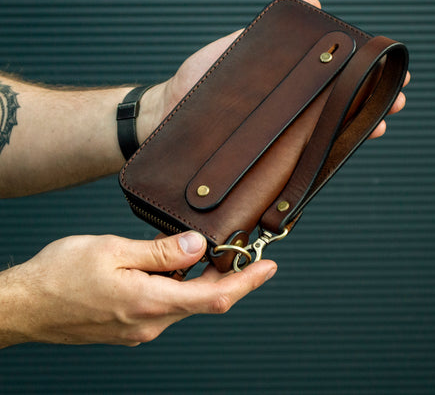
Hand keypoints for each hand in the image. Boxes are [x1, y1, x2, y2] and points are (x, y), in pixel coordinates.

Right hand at [0, 232, 275, 346]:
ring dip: (201, 279)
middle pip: (204, 299)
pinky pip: (166, 305)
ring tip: (204, 252)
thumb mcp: (114, 251)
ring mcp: (140, 329)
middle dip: (226, 275)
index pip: (214, 296)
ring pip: (184, 302)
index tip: (268, 267)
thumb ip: (161, 252)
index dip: (246, 282)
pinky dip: (178, 286)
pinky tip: (171, 267)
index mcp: (150, 302)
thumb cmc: (61, 275)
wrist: (25, 307)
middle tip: (239, 250)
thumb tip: (197, 246)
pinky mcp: (130, 327)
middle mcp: (150, 323)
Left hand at [138, 0, 409, 140]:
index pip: (333, 83)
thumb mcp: (234, 48)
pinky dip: (316, 162)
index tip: (391, 75)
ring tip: (375, 126)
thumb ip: (268, 32)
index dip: (364, 79)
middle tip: (396, 100)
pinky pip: (293, 165)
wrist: (166, 112)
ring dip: (353, 131)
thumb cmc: (199, 80)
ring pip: (323, 138)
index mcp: (286, 89)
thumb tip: (313, 3)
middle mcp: (288, 115)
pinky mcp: (262, 162)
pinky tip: (334, 157)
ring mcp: (277, 140)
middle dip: (370, 104)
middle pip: (337, 111)